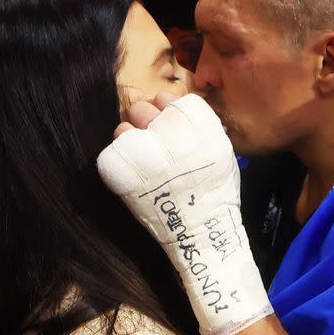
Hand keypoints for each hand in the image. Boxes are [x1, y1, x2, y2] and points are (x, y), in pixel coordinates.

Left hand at [97, 93, 272, 334]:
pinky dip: (118, 160)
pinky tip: (130, 172)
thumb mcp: (221, 153)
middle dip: (144, 120)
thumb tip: (173, 108)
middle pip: (143, 108)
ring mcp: (148, 155)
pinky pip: (112, 153)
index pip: (171, 100)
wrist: (202, 234)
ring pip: (123, 127)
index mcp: (199, 129)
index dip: (165, 108)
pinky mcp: (126, 175)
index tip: (166, 121)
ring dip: (128, 137)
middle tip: (148, 139)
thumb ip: (201, 128)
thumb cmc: (215, 194)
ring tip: (138, 156)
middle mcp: (174, 137)